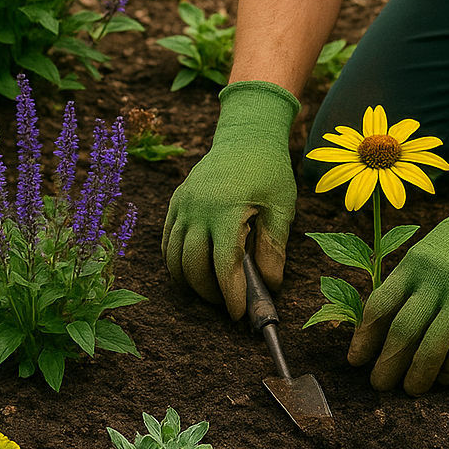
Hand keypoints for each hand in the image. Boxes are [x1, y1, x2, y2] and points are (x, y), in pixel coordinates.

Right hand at [162, 80, 299, 316]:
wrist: (247, 134)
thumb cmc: (269, 170)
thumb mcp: (281, 207)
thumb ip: (273, 247)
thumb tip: (270, 284)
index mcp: (226, 210)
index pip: (223, 266)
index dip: (230, 295)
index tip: (238, 314)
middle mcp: (197, 208)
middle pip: (192, 266)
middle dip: (208, 292)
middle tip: (226, 304)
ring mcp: (182, 204)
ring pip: (173, 256)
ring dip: (188, 281)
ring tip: (210, 291)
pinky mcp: (176, 201)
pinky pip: (167, 240)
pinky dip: (175, 261)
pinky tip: (191, 271)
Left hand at [347, 159, 448, 394]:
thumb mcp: (430, 249)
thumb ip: (412, 282)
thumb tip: (387, 323)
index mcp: (414, 263)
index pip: (379, 306)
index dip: (364, 338)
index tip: (355, 360)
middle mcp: (434, 280)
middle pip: (401, 332)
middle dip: (387, 364)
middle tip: (379, 384)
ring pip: (431, 347)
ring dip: (417, 375)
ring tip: (410, 390)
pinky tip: (443, 378)